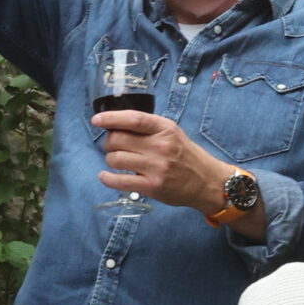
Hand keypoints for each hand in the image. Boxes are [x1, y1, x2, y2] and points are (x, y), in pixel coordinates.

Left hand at [95, 109, 230, 211]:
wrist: (207, 182)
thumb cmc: (186, 156)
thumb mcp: (173, 133)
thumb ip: (149, 128)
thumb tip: (116, 125)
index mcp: (165, 129)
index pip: (133, 119)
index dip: (111, 118)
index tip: (96, 120)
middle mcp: (160, 146)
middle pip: (118, 139)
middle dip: (109, 142)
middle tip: (112, 145)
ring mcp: (156, 167)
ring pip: (115, 159)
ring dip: (110, 159)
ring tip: (116, 161)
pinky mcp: (152, 186)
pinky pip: (120, 181)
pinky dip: (107, 179)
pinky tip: (105, 176)